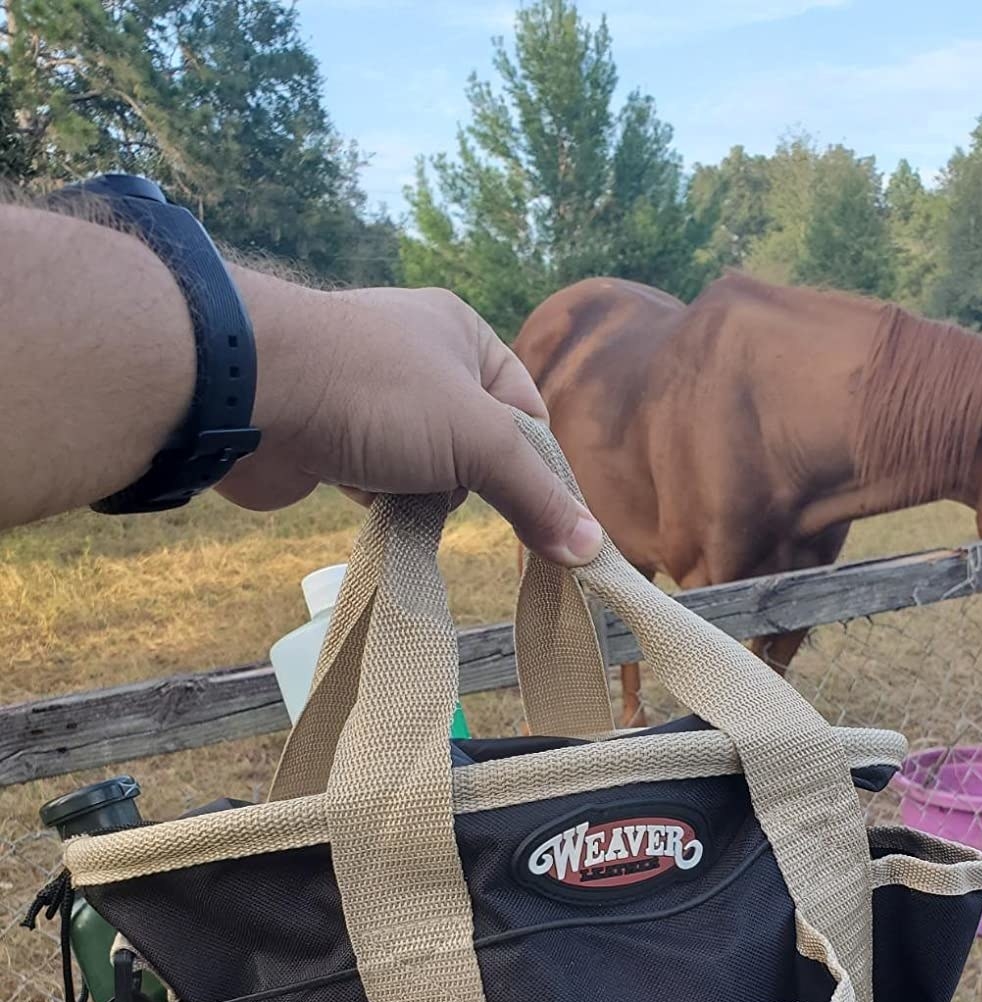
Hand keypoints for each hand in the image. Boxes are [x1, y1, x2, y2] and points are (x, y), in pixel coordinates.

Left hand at [221, 275, 603, 565]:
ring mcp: (370, 397)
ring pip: (425, 468)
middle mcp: (418, 357)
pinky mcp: (330, 435)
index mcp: (463, 335)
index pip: (527, 411)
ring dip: (417, 492)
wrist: (251, 392)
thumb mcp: (478, 440)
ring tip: (393, 488)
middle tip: (446, 487)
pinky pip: (377, 480)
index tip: (540, 516)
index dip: (535, 465)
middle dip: (466, 481)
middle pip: (476, 446)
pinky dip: (376, 497)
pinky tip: (361, 496)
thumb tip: (590, 548)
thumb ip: (536, 494)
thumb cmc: (376, 392)